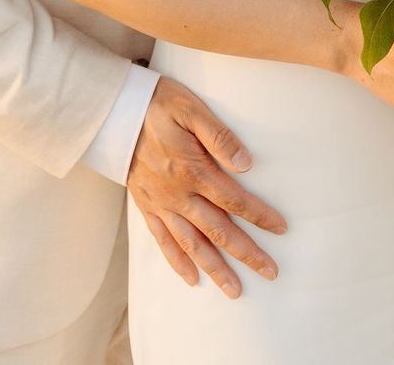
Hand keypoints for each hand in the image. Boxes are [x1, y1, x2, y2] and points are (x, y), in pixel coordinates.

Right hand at [127, 76, 286, 298]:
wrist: (113, 111)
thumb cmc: (156, 104)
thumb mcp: (190, 108)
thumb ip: (219, 136)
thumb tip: (246, 163)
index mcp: (193, 170)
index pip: (234, 200)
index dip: (259, 216)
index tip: (281, 229)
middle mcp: (178, 194)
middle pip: (218, 231)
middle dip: (246, 253)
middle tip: (270, 273)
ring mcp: (160, 203)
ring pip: (192, 244)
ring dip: (215, 268)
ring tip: (235, 291)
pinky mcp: (145, 204)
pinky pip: (162, 240)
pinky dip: (177, 262)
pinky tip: (191, 278)